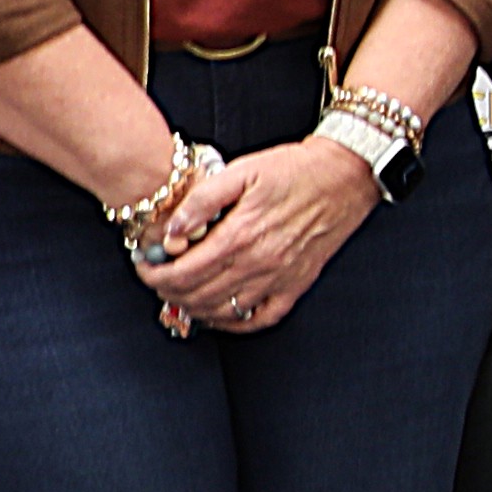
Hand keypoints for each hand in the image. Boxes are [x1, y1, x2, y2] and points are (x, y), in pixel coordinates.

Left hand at [137, 139, 370, 334]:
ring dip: (193, 308)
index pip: (183, 271)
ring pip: (224, 311)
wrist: (345, 176)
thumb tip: (172, 231)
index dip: (155, 274)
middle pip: (198, 295)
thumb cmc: (294, 169)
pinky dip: (234, 323)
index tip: (145, 266)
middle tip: (156, 279)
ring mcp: (279, 278)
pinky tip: (219, 313)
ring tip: (179, 294)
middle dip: (167, 291)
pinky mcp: (296, 284)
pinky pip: (261, 318)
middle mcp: (259, 263)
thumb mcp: (241, 171)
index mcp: (241, 234)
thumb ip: (201, 201)